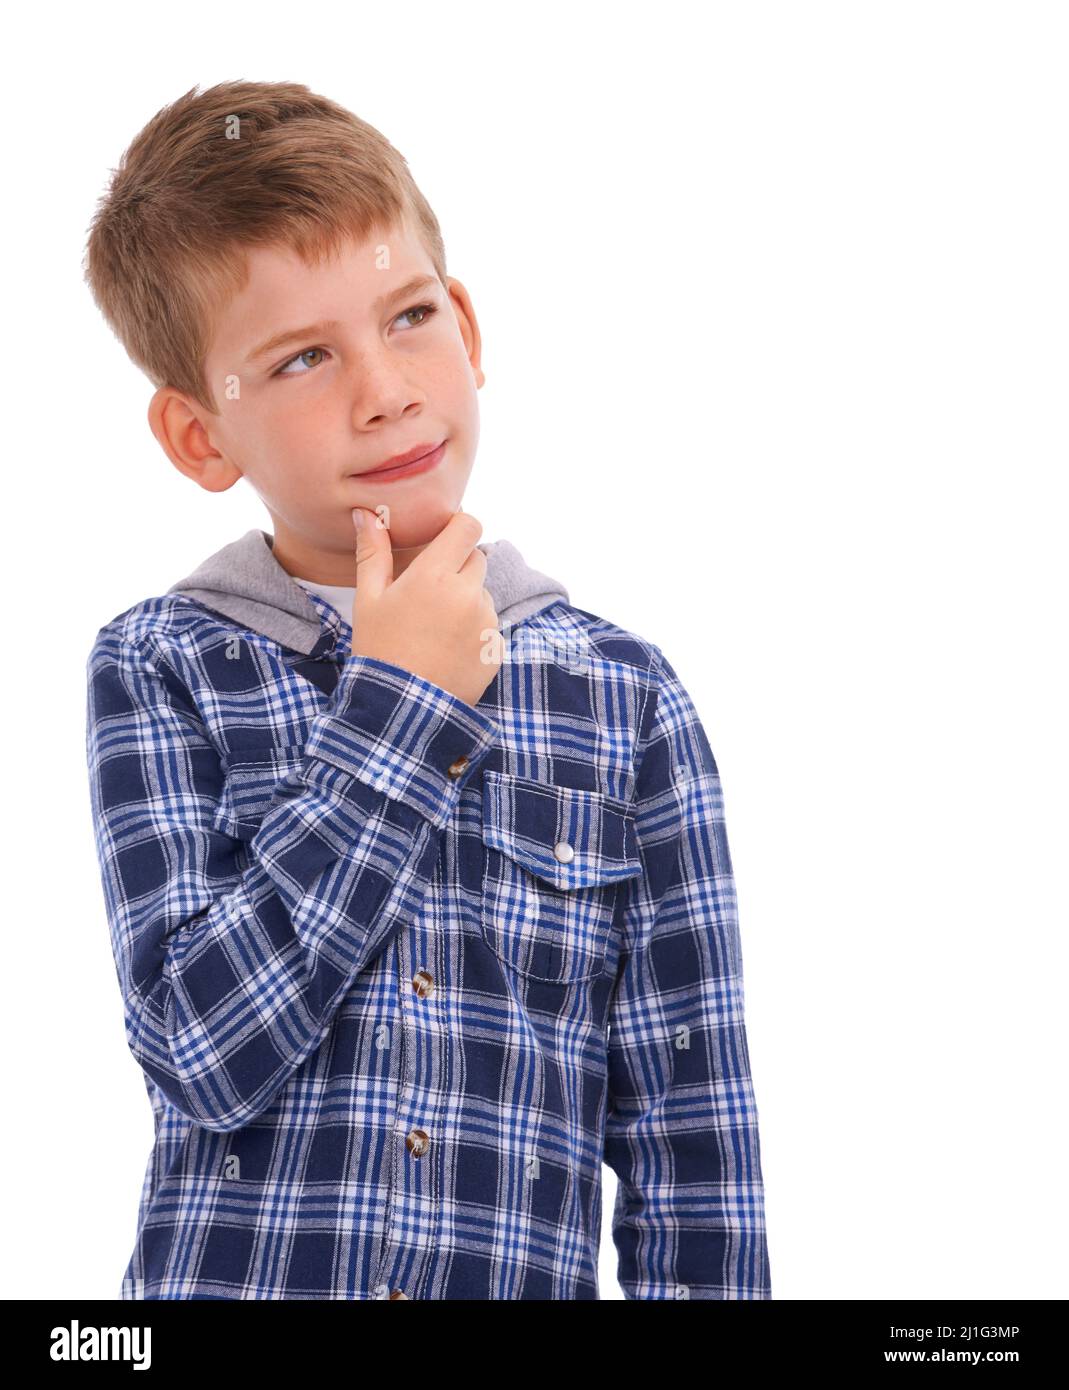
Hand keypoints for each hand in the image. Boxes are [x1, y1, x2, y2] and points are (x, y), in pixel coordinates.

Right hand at [350, 507, 501, 708]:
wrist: (400, 708)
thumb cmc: (379, 649)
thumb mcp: (368, 599)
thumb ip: (373, 552)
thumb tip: (366, 513)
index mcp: (435, 575)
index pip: (468, 526)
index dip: (458, 526)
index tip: (444, 537)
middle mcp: (468, 594)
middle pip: (475, 558)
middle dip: (457, 567)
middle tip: (428, 593)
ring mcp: (486, 622)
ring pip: (483, 593)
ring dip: (466, 600)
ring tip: (434, 629)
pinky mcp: (496, 647)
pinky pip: (489, 624)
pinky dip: (474, 630)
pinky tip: (447, 649)